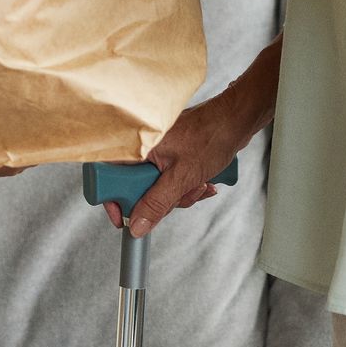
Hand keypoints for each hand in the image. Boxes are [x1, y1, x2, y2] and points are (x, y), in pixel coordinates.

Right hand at [107, 83, 262, 236]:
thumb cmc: (211, 137)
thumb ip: (156, 203)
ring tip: (198, 184)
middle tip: (180, 197)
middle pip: (136, 188)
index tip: (125, 219)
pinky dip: (185, 187)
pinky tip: (201, 182)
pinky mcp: (171, 156)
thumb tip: (137, 225)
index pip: (109, 177)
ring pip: (156, 188)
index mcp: (137, 146)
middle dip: (160, 200)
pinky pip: (169, 181)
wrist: (236, 121)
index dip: (115, 200)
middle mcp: (143, 148)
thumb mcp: (181, 178)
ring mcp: (157, 153)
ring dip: (179, 195)